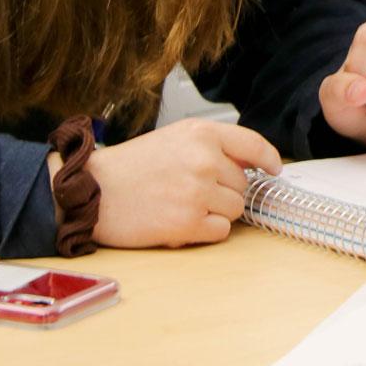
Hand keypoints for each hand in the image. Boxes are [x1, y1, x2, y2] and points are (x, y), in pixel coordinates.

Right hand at [79, 117, 282, 248]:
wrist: (92, 191)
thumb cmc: (130, 167)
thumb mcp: (174, 138)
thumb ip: (212, 145)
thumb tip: (251, 163)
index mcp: (201, 133)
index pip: (252, 144)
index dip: (268, 158)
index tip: (273, 169)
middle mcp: (204, 159)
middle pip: (243, 184)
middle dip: (224, 190)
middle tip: (190, 190)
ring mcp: (197, 192)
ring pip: (235, 209)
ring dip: (215, 212)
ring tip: (181, 205)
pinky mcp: (188, 223)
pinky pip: (220, 231)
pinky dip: (205, 231)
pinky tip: (179, 221)